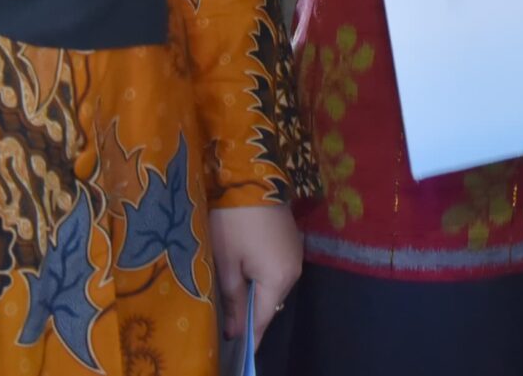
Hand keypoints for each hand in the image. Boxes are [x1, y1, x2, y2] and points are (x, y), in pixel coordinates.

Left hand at [208, 203, 301, 345]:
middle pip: (271, 302)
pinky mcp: (292, 241)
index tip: (237, 349)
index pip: (264, 318)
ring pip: (275, 285)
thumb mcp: (227, 261)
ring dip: (257, 292)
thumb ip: (234, 299)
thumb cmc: (233, 221)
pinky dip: (263, 276)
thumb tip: (236, 331)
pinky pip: (278, 269)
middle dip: (252, 313)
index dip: (250, 336)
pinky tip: (247, 272)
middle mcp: (294, 270)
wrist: (251, 174)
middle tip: (229, 323)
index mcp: (279, 278)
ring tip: (235, 298)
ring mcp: (296, 254)